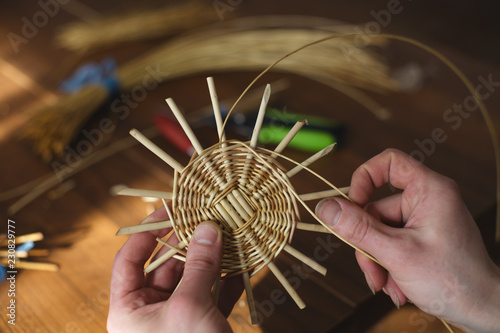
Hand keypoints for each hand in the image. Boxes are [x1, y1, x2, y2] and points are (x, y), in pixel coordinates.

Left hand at [107, 206, 242, 332]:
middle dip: (188, 242)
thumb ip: (199, 265)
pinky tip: (242, 264)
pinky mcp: (202, 324)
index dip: (147, 232)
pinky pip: (214, 294)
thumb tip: (208, 227)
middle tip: (206, 219)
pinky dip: (228, 280)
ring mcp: (178, 317)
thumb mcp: (189, 306)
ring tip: (227, 235)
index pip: (129, 260)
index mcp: (130, 310)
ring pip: (193, 278)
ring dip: (212, 259)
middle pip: (166, 265)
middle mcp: (151, 311)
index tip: (168, 210)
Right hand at [316, 149, 499, 332]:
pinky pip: (390, 242)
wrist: (482, 311)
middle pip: (377, 207)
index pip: (389, 162)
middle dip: (368, 242)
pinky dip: (386, 264)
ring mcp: (423, 220)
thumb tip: (325, 208)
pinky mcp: (420, 238)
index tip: (351, 207)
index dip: (364, 179)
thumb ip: (358, 229)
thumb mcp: (397, 253)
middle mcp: (427, 200)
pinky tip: (395, 285)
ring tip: (385, 284)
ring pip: (379, 230)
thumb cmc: (453, 280)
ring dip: (376, 259)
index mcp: (430, 190)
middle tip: (372, 269)